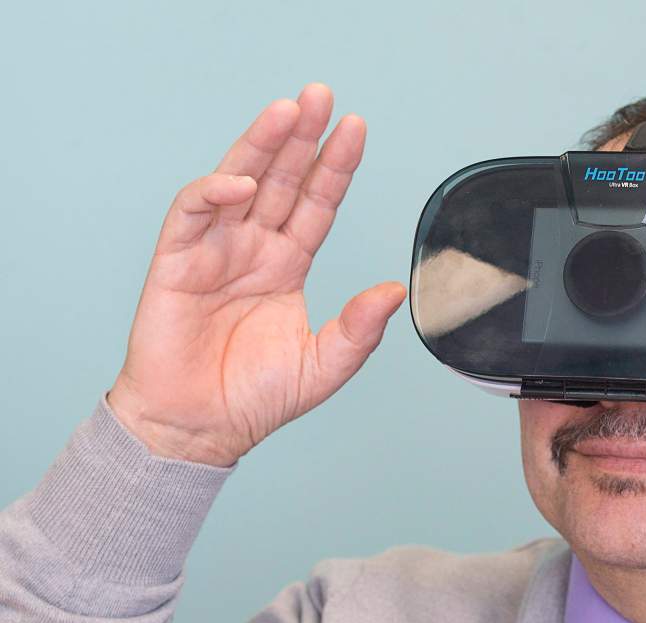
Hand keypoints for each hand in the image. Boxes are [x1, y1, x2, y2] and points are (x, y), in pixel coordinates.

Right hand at [106, 83, 406, 466]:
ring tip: (287, 111)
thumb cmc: (255, 398)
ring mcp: (214, 251)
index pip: (315, 204)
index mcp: (287, 266)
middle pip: (280, 180)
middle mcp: (252, 249)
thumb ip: (359, 330)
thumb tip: (394, 292)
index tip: (354, 129)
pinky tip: (241, 181)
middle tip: (321, 96)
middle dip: (300, 138)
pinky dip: (214, 192)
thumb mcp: (324, 366)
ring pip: (238, 182)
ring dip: (260, 145)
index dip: (334, 167)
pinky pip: (192, 214)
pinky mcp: (175, 262)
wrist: (200, 428)